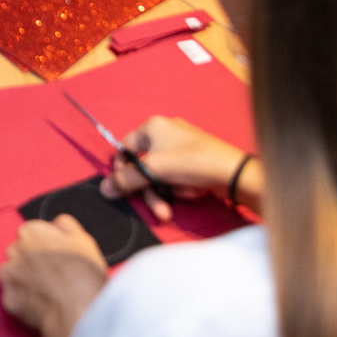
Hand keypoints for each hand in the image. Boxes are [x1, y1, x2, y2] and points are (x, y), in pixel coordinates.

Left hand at [0, 215, 107, 336]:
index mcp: (32, 232)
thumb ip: (66, 225)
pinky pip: (13, 296)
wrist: (78, 313)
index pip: (30, 231)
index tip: (52, 255)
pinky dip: (23, 300)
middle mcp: (15, 249)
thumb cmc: (84, 278)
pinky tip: (40, 303)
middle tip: (50, 274)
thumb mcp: (84, 241)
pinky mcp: (8, 298)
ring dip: (23, 278)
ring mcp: (9, 275)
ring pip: (12, 272)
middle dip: (30, 260)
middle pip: (18, 250)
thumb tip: (56, 222)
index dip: (43, 244)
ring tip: (46, 290)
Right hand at [100, 116, 256, 220]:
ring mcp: (181, 147)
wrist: (233, 173)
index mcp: (152, 126)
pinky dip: (180, 187)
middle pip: (144, 167)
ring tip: (176, 207)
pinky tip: (193, 191)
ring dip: (166, 193)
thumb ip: (126, 180)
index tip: (125, 189)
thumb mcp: (154, 170)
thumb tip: (103, 189)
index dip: (122, 170)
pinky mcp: (193, 160)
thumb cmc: (190, 162)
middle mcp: (165, 132)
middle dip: (150, 191)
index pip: (124, 148)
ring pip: (160, 175)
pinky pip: (176, 176)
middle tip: (159, 210)